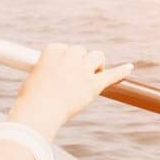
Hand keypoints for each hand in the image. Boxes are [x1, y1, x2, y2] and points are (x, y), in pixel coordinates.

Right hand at [8, 44, 132, 140]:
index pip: (62, 48)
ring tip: (92, 75)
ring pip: (96, 56)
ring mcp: (82, 70)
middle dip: (80, 60)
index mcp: (51, 52)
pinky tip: (129, 68)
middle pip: (80, 50)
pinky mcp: (93, 85)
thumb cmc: (30, 100)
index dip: (64, 59)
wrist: (39, 111)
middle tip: (75, 76)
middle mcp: (68, 57)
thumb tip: (46, 83)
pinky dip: (121, 71)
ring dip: (95, 64)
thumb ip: (43, 76)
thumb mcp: (31, 81)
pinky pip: (112, 75)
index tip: (60, 69)